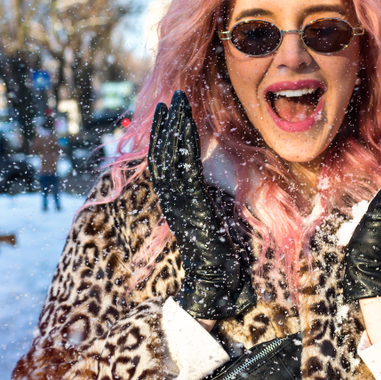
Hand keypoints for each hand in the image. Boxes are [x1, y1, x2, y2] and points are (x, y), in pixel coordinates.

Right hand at [149, 91, 250, 319]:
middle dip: (168, 123)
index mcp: (174, 200)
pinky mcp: (192, 204)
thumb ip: (205, 197)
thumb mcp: (209, 217)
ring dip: (174, 126)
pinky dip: (184, 145)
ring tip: (176, 102)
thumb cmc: (217, 255)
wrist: (213, 282)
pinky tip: (187, 125)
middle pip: (163, 152)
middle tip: (171, 97)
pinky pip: (185, 168)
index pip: (164, 160)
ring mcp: (179, 201)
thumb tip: (211, 180)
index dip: (165, 134)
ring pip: (171, 156)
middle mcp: (172, 198)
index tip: (168, 111)